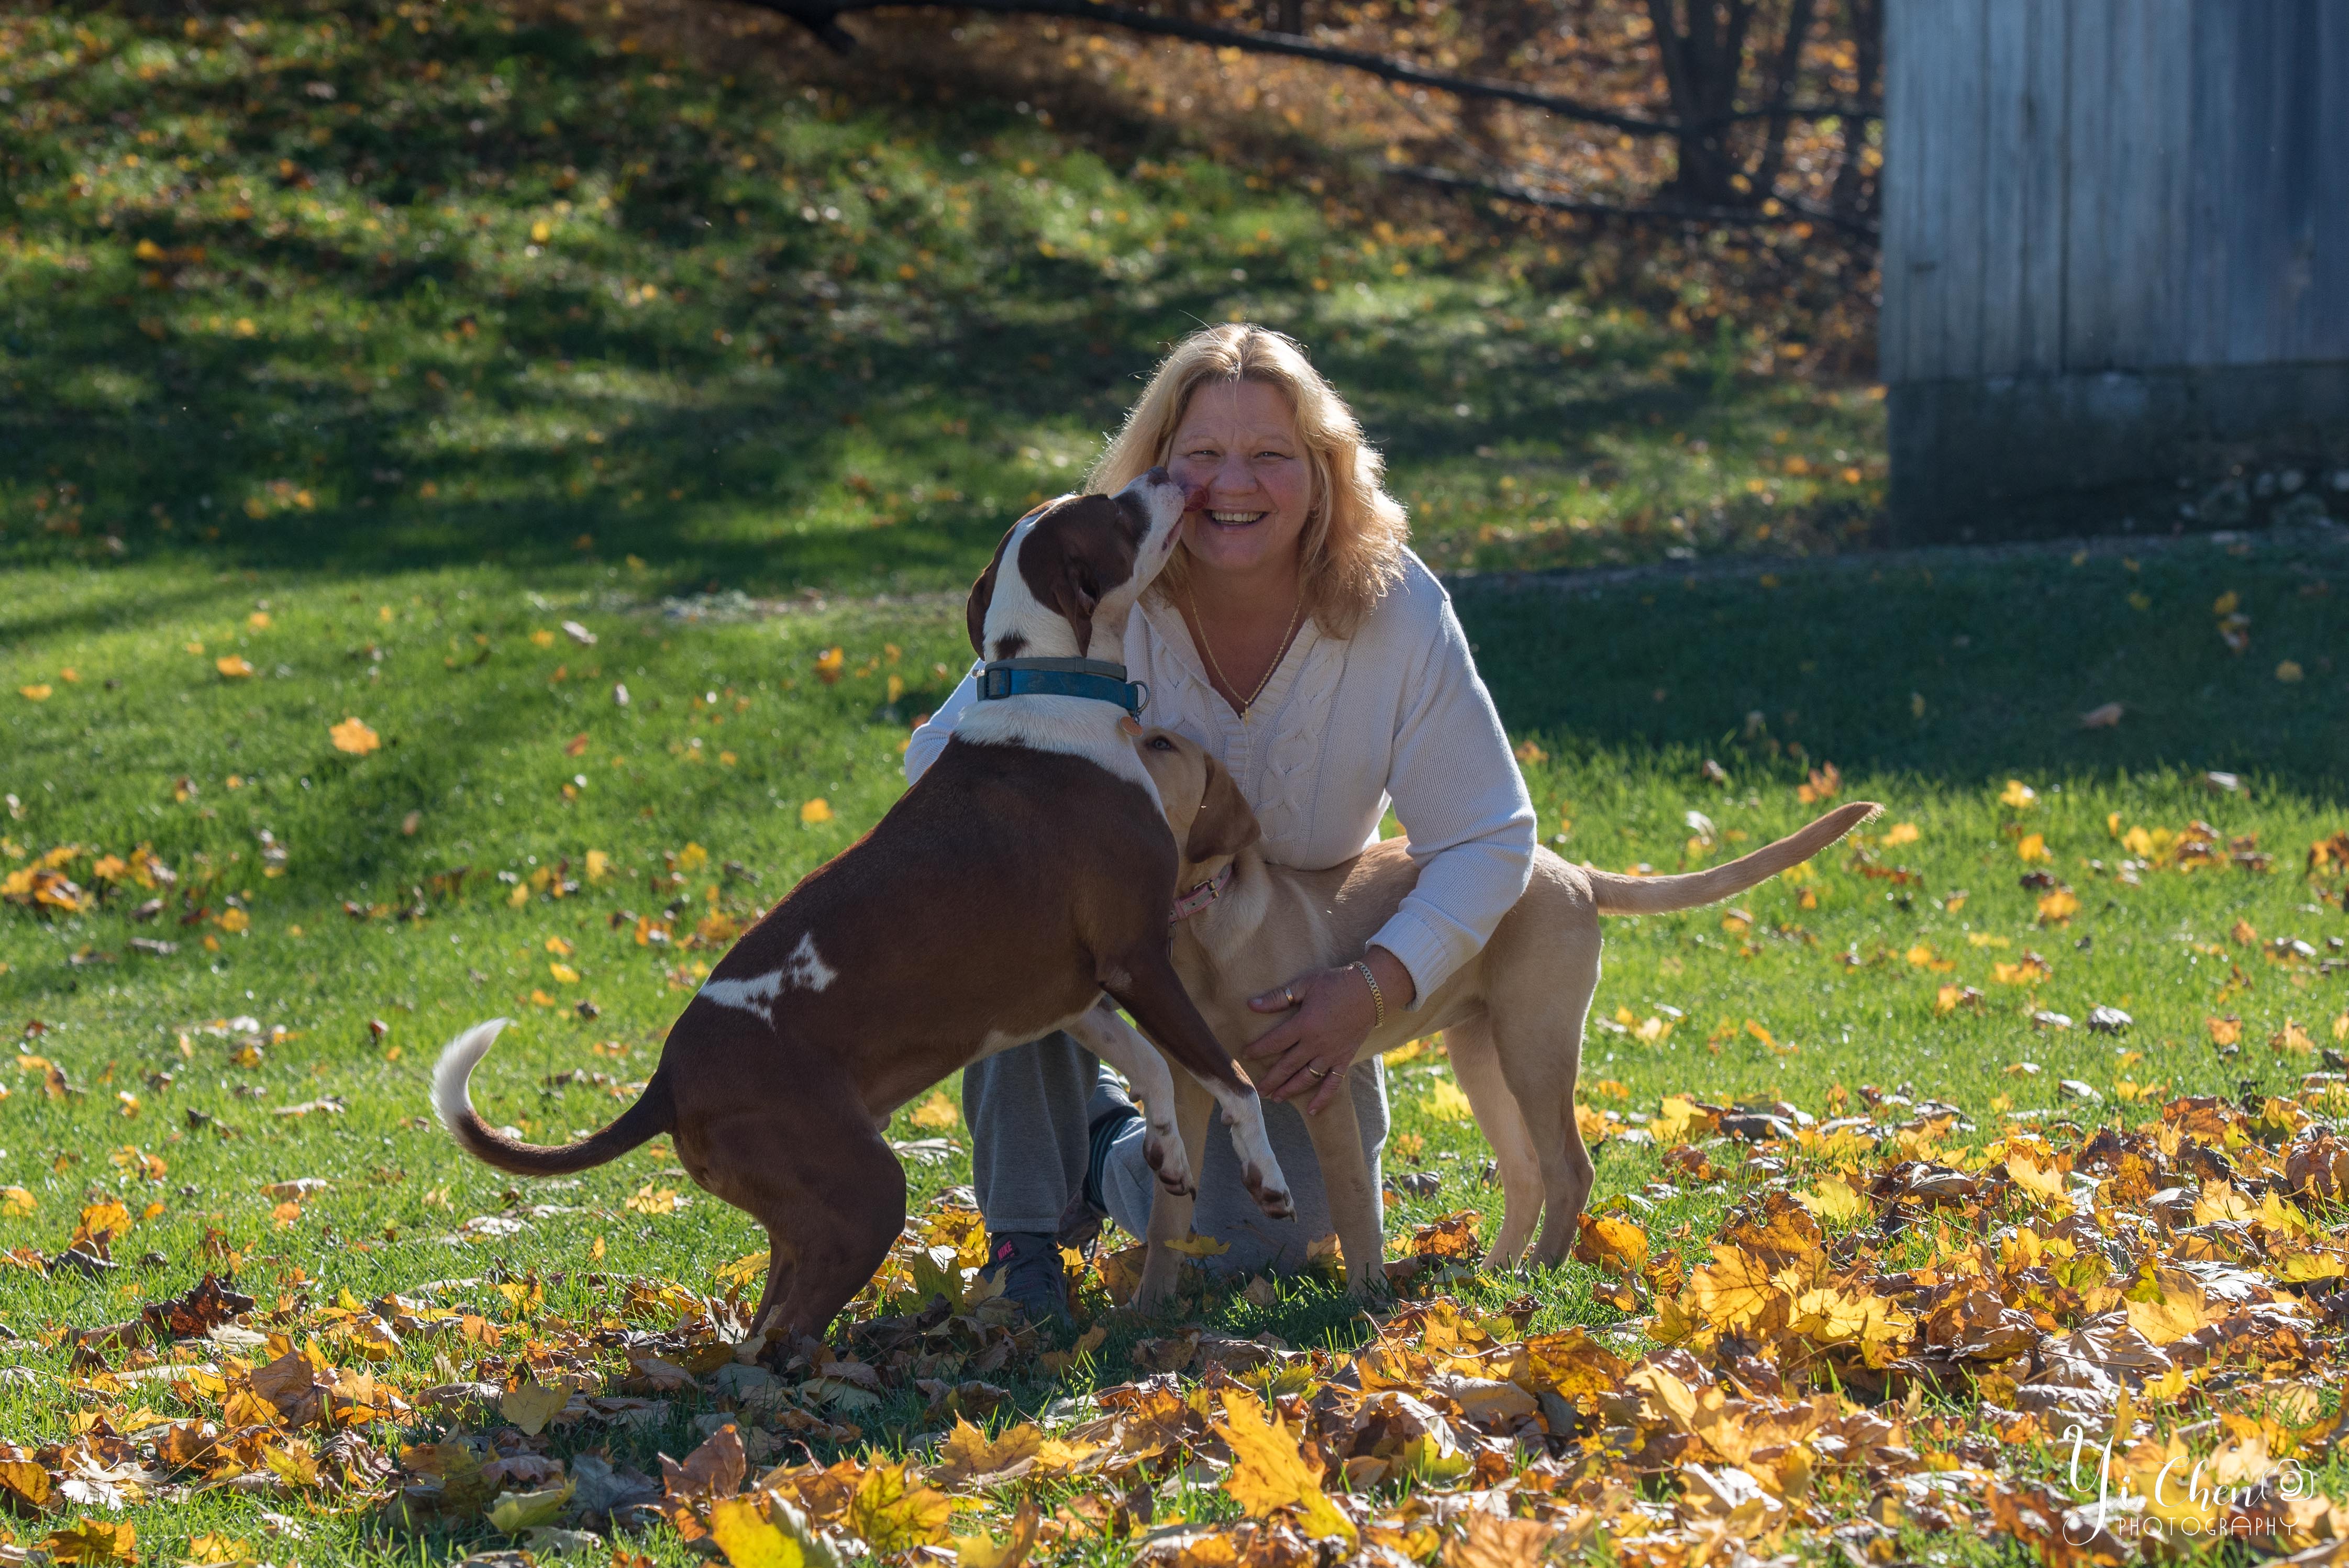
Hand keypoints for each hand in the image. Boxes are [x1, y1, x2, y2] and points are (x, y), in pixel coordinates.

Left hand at [1243, 948, 1413, 1113]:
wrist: (1370, 991)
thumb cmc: (1336, 984)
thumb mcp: (1305, 985)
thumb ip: (1278, 997)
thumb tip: (1251, 1004)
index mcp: (1304, 1024)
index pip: (1275, 1041)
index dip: (1258, 1049)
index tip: (1245, 1055)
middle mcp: (1316, 1044)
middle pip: (1288, 1066)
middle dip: (1271, 1079)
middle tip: (1258, 1089)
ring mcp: (1331, 1054)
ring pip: (1307, 1078)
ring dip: (1290, 1090)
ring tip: (1275, 1098)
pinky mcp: (1344, 1059)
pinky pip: (1333, 1083)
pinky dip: (1323, 1098)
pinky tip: (1312, 1110)